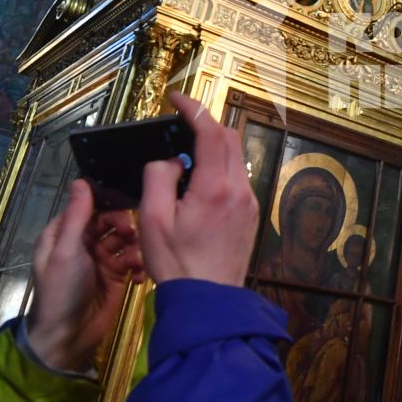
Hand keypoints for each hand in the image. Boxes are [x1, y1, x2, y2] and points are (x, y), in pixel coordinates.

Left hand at [26, 179, 127, 371]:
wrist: (68, 338)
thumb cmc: (62, 291)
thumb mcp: (67, 250)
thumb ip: (77, 216)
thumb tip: (82, 181)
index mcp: (64, 233)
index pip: (89, 207)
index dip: (107, 203)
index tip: (128, 202)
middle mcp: (83, 243)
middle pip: (110, 222)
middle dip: (124, 225)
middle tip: (132, 234)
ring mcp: (101, 261)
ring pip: (125, 241)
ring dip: (134, 247)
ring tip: (137, 259)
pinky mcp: (116, 278)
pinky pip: (132, 262)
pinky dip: (138, 266)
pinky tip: (139, 276)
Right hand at [138, 91, 258, 285]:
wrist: (208, 301)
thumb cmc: (177, 265)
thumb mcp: (152, 219)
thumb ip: (159, 177)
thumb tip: (171, 159)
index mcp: (215, 188)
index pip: (211, 131)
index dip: (194, 109)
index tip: (177, 99)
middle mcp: (239, 191)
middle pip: (229, 138)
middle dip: (205, 124)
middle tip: (179, 124)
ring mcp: (248, 203)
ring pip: (235, 157)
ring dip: (213, 147)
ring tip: (184, 157)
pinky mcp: (250, 215)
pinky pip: (237, 178)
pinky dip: (219, 168)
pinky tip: (197, 184)